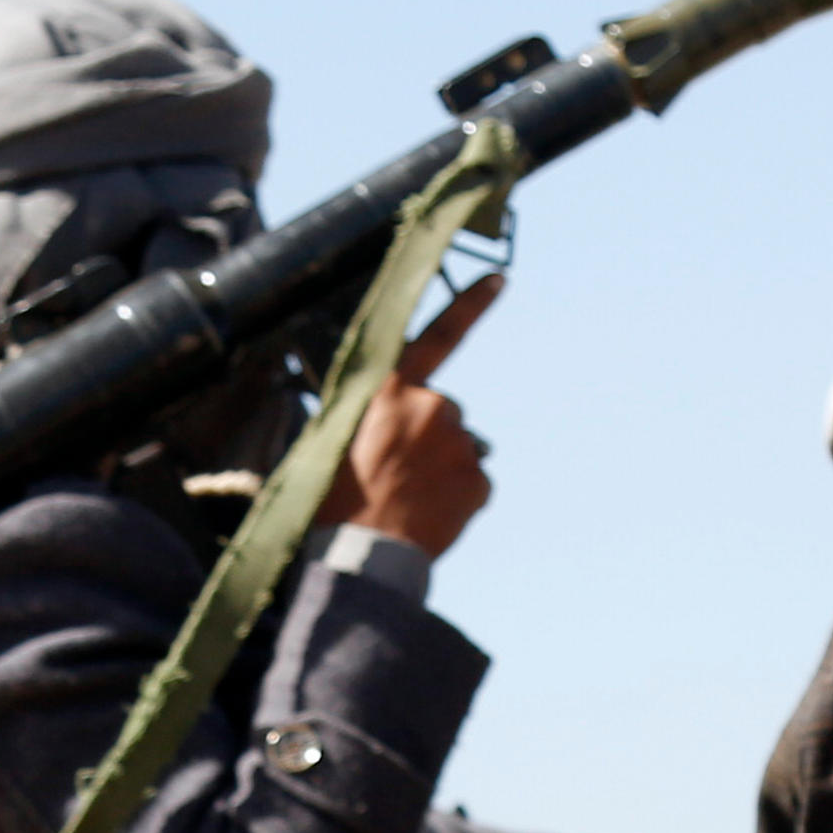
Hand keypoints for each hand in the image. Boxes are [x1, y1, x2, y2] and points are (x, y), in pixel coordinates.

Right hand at [322, 270, 505, 561]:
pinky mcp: (479, 479)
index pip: (437, 335)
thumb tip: (393, 425)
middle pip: (442, 411)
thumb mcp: (332, 437)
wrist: (359, 554)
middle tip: (396, 472)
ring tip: (409, 498)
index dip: (470, 305)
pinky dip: (458, 498)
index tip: (500, 278)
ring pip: (459, 449)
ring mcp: (459, 442)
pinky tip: (430, 515)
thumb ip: (372, 414)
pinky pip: (474, 483)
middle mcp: (431, 405)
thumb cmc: (332, 498)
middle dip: (427, 436)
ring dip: (442, 468)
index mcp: (390, 388)